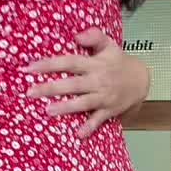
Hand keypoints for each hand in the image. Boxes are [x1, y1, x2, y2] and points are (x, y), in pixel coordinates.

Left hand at [27, 28, 150, 138]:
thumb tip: (77, 36)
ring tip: (47, 110)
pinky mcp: (109, 110)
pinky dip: (90, 127)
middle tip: (29, 92)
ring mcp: (103, 97)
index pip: (69, 62)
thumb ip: (94, 36)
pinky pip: (98, 120)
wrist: (141, 81)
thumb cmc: (118, 62)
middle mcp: (98, 80)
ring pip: (83, 103)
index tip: (30, 67)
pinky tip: (79, 134)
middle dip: (50, 88)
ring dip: (66, 107)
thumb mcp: (109, 44)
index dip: (49, 64)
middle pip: (72, 84)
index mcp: (95, 64)